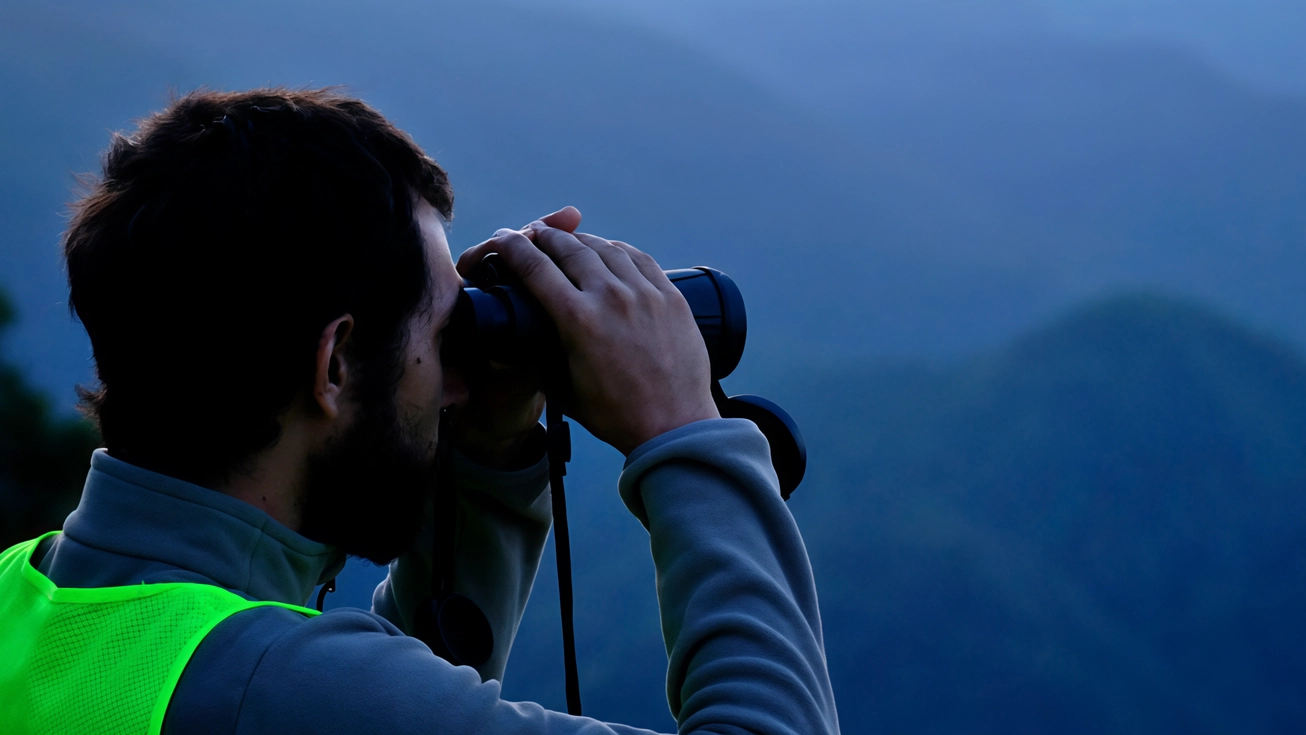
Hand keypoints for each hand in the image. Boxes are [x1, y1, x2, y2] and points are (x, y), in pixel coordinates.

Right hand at [456, 208, 719, 454]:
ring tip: (568, 239)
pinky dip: (617, 250)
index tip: (503, 238)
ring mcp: (645, 293)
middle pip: (568, 247)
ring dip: (580, 239)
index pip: (535, 267)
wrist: (674, 425)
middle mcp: (611, 297)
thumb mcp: (564, 388)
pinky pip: (639, 258)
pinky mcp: (672, 296)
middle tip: (533, 233)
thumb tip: (528, 337)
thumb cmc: (617, 415)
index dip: (512, 246)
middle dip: (544, 236)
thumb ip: (542, 356)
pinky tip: (608, 250)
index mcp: (578, 320)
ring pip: (605, 247)